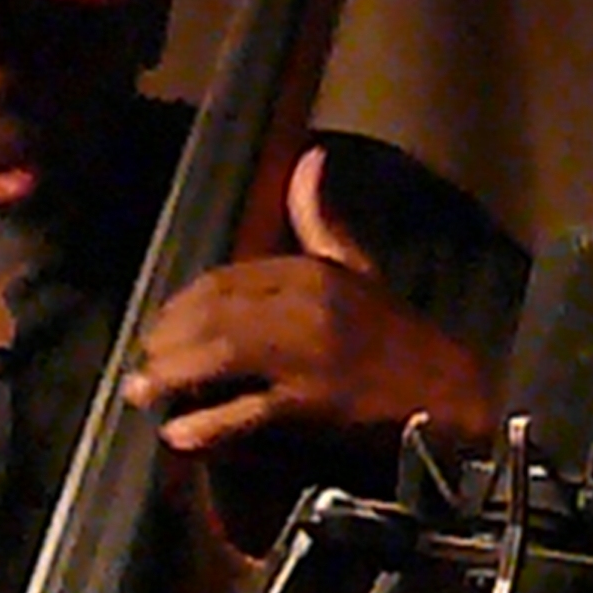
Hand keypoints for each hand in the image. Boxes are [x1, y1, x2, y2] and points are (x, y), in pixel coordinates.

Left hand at [125, 146, 495, 453]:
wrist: (449, 394)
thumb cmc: (395, 335)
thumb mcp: (359, 268)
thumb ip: (320, 219)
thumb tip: (308, 158)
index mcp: (314, 271)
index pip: (226, 279)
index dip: (183, 304)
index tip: (160, 326)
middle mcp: (309, 305)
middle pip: (214, 315)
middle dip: (169, 339)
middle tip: (143, 362)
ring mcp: (311, 355)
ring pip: (222, 355)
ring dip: (173, 375)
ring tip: (143, 392)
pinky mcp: (316, 403)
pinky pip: (248, 410)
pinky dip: (209, 425)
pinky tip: (181, 434)